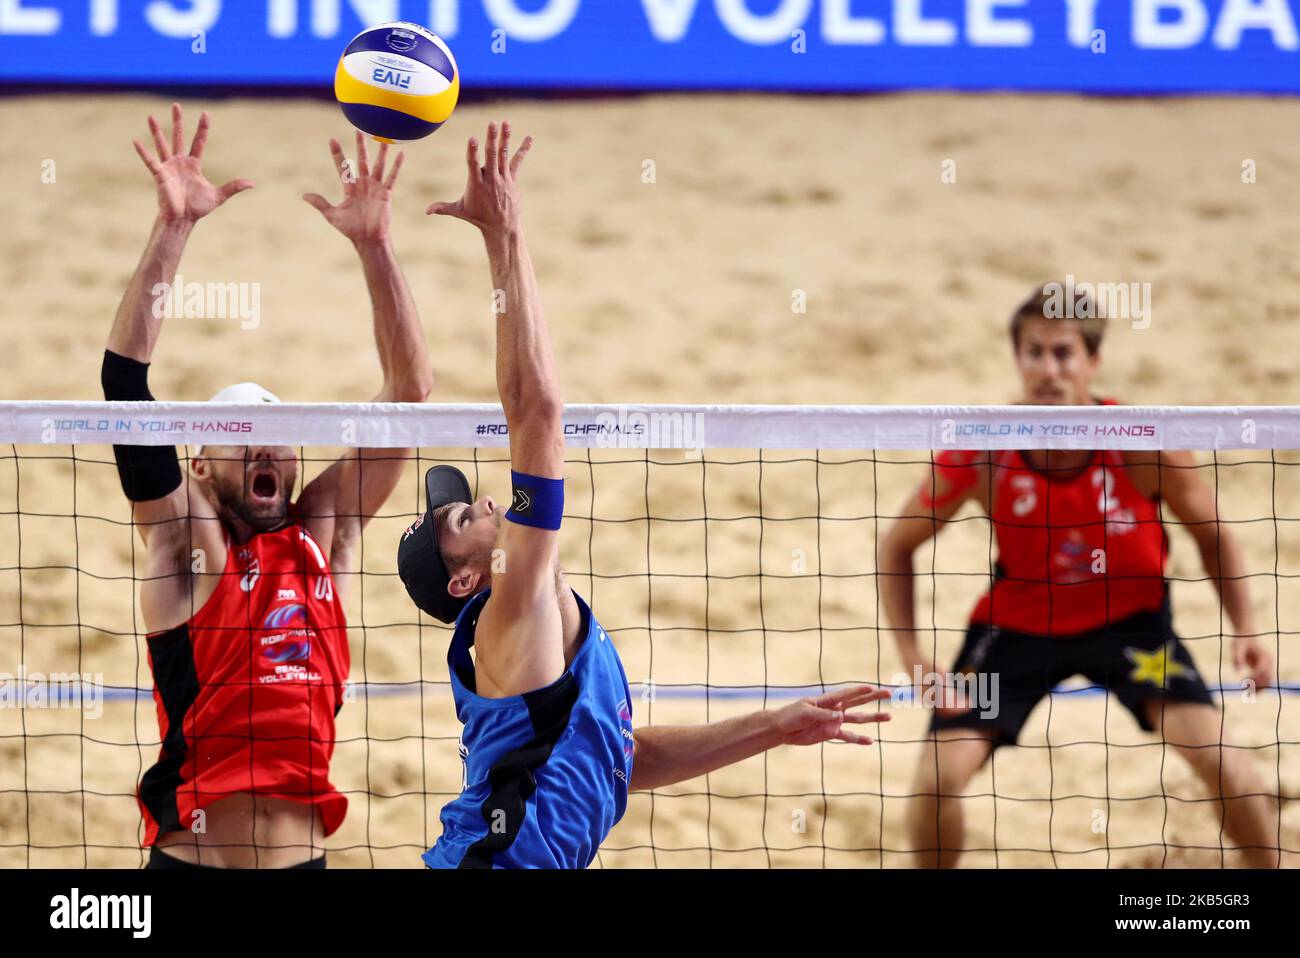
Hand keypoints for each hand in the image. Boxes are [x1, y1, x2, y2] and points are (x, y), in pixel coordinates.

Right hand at [132, 103, 252, 224]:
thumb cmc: (198, 208)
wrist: (183, 219)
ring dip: (156, 131)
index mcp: (194, 164)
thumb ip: (233, 187)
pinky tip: (136, 141)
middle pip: (179, 137)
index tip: (205, 113)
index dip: (202, 128)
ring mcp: (169, 167)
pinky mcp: (160, 174)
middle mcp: (180, 162)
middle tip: (176, 105)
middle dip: (178, 121)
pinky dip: (143, 152)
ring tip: (151, 116)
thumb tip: (252, 183)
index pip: (199, 141)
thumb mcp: (219, 195)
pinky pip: (150, 161)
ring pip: (162, 144)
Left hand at [304, 133, 403, 243]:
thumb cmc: (351, 229)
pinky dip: (396, 166)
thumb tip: (304, 195)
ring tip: (383, 138)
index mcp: (350, 188)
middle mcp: (363, 184)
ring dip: (380, 152)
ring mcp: (375, 188)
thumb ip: (320, 203)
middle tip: (359, 129)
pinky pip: (392, 177)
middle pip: (361, 161)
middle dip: (360, 146)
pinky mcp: (385, 193)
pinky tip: (400, 154)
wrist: (368, 239)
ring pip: (378, 165)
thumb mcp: (332, 215)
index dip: (337, 154)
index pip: (342, 166)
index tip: (332, 139)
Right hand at [427, 120, 531, 237]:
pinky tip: (530, 138)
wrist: (502, 227)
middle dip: (491, 139)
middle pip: (491, 156)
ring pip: (503, 155)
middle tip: (492, 123)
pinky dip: (523, 149)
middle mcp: (491, 180)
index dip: (472, 151)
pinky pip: (517, 161)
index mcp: (476, 184)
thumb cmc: (478, 218)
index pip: (473, 165)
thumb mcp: (459, 211)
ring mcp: (503, 178)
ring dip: (504, 138)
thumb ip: (442, 208)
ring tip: (506, 123)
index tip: (472, 138)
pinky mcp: (512, 179)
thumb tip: (426, 211)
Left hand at [774, 685, 891, 746]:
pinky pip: (848, 736)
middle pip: (858, 702)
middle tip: (889, 693)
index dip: (859, 691)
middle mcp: (834, 708)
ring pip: (858, 718)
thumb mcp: (806, 712)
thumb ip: (824, 715)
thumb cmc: (792, 715)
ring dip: (873, 718)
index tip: (873, 687)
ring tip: (889, 716)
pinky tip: (871, 740)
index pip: (846, 694)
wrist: (783, 729)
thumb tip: (841, 716)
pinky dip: (859, 739)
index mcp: (827, 700)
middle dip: (873, 697)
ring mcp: (835, 721)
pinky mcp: (831, 733)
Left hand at [1233, 634, 1274, 689]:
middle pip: (1268, 679)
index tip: (1242, 680)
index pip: (1262, 670)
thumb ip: (1237, 658)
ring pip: (1268, 682)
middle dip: (1257, 686)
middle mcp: (1270, 662)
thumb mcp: (1236, 647)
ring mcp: (1269, 667)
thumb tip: (1236, 672)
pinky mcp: (1265, 670)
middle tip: (1244, 689)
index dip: (1254, 677)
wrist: (1247, 635)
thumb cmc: (1241, 640)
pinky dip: (1258, 687)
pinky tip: (1247, 688)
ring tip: (1246, 692)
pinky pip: (1264, 681)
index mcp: (1265, 656)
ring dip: (1258, 689)